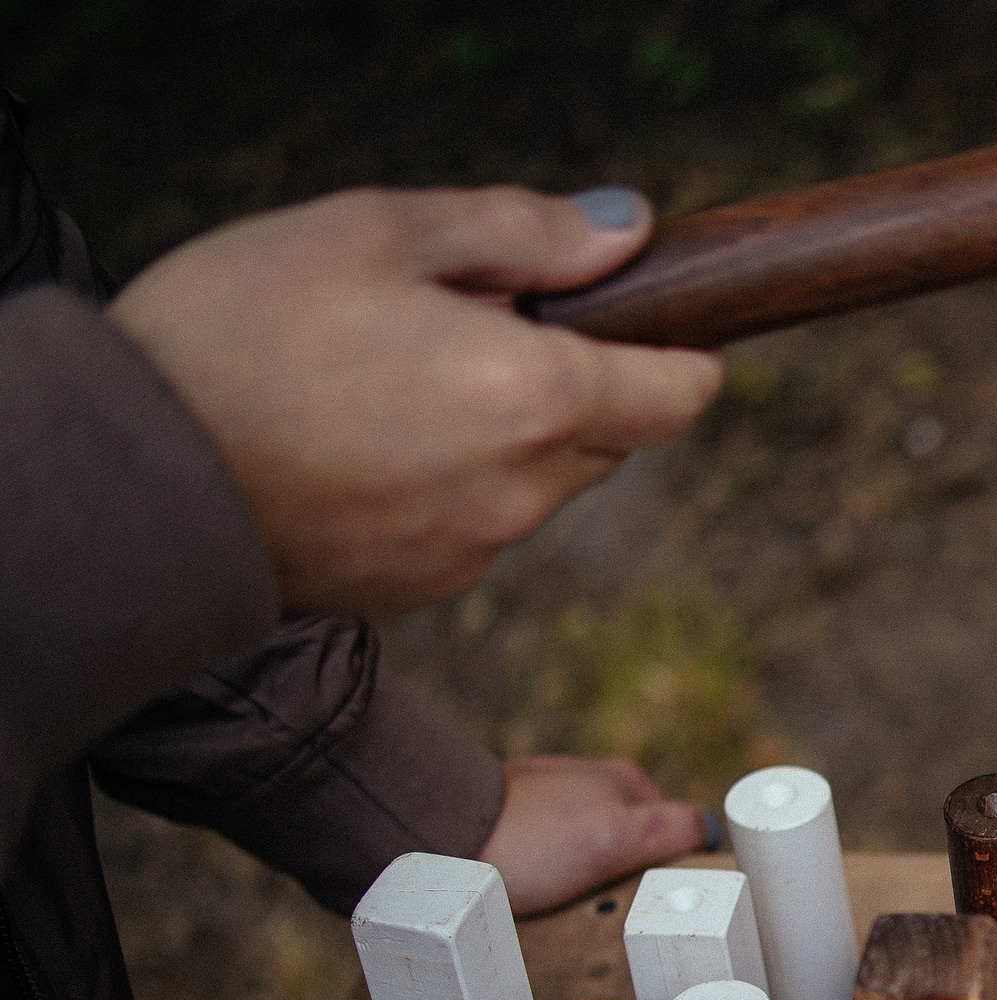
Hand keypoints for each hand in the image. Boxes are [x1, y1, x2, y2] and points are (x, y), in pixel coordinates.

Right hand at [108, 187, 724, 615]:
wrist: (132, 474)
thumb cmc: (239, 333)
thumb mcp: (374, 232)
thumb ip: (520, 232)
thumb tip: (626, 234)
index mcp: (532, 394)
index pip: (680, 393)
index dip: (680, 351)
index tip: (655, 323)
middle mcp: (522, 488)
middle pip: (613, 436)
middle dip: (575, 382)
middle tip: (471, 329)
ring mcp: (474, 550)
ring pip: (542, 481)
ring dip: (508, 433)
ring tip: (395, 384)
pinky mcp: (422, 587)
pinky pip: (477, 525)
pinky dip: (452, 484)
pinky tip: (363, 445)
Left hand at [476, 755, 707, 915]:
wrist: (434, 837)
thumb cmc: (529, 840)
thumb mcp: (615, 837)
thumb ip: (670, 830)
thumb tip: (713, 830)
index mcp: (625, 780)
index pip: (677, 828)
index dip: (674, 867)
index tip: (660, 899)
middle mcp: (589, 783)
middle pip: (632, 845)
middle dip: (627, 879)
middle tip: (611, 912)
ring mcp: (549, 802)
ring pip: (590, 855)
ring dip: (586, 885)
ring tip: (567, 913)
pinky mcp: (512, 824)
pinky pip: (549, 861)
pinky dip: (549, 882)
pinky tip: (535, 901)